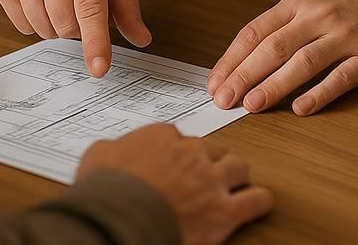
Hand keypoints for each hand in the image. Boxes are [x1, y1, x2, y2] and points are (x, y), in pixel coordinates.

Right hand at [0, 0, 151, 76]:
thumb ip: (127, 4)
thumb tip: (141, 39)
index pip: (91, 7)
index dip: (96, 42)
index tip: (99, 68)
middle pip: (67, 26)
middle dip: (79, 26)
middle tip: (79, 1)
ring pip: (45, 30)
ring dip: (57, 26)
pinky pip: (23, 27)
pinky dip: (36, 21)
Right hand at [77, 124, 271, 244]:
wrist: (116, 220)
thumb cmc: (104, 189)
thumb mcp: (98, 155)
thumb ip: (113, 147)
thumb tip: (113, 150)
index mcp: (162, 137)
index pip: (179, 137)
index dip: (177, 152)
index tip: (174, 162)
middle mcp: (191, 154)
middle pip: (214, 149)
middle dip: (211, 160)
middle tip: (205, 174)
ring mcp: (210, 182)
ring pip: (239, 167)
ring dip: (236, 175)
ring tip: (233, 184)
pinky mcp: (224, 212)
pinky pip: (256, 200)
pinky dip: (259, 201)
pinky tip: (258, 203)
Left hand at [207, 0, 357, 115]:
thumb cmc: (342, 15)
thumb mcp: (307, 11)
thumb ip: (276, 34)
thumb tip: (237, 70)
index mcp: (297, 5)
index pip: (255, 32)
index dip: (232, 60)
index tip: (215, 85)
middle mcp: (318, 17)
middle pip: (274, 47)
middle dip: (246, 75)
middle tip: (226, 100)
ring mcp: (345, 36)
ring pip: (304, 61)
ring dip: (275, 85)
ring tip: (254, 105)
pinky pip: (340, 77)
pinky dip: (319, 93)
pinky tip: (301, 108)